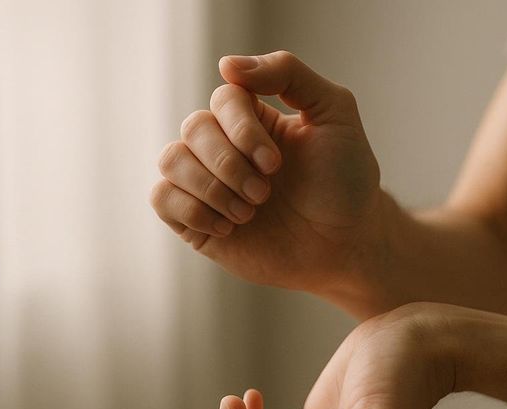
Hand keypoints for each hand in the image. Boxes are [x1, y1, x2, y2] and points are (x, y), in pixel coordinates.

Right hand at [150, 51, 381, 292]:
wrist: (345, 247)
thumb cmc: (345, 183)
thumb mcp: (335, 114)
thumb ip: (289, 73)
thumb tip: (226, 64)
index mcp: (254, 118)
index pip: (223, 98)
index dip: (242, 129)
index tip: (276, 164)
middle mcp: (226, 146)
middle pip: (194, 127)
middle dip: (230, 165)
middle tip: (265, 194)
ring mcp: (208, 182)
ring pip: (171, 159)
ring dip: (212, 188)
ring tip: (249, 214)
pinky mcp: (195, 220)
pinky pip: (161, 198)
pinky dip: (193, 210)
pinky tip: (228, 228)